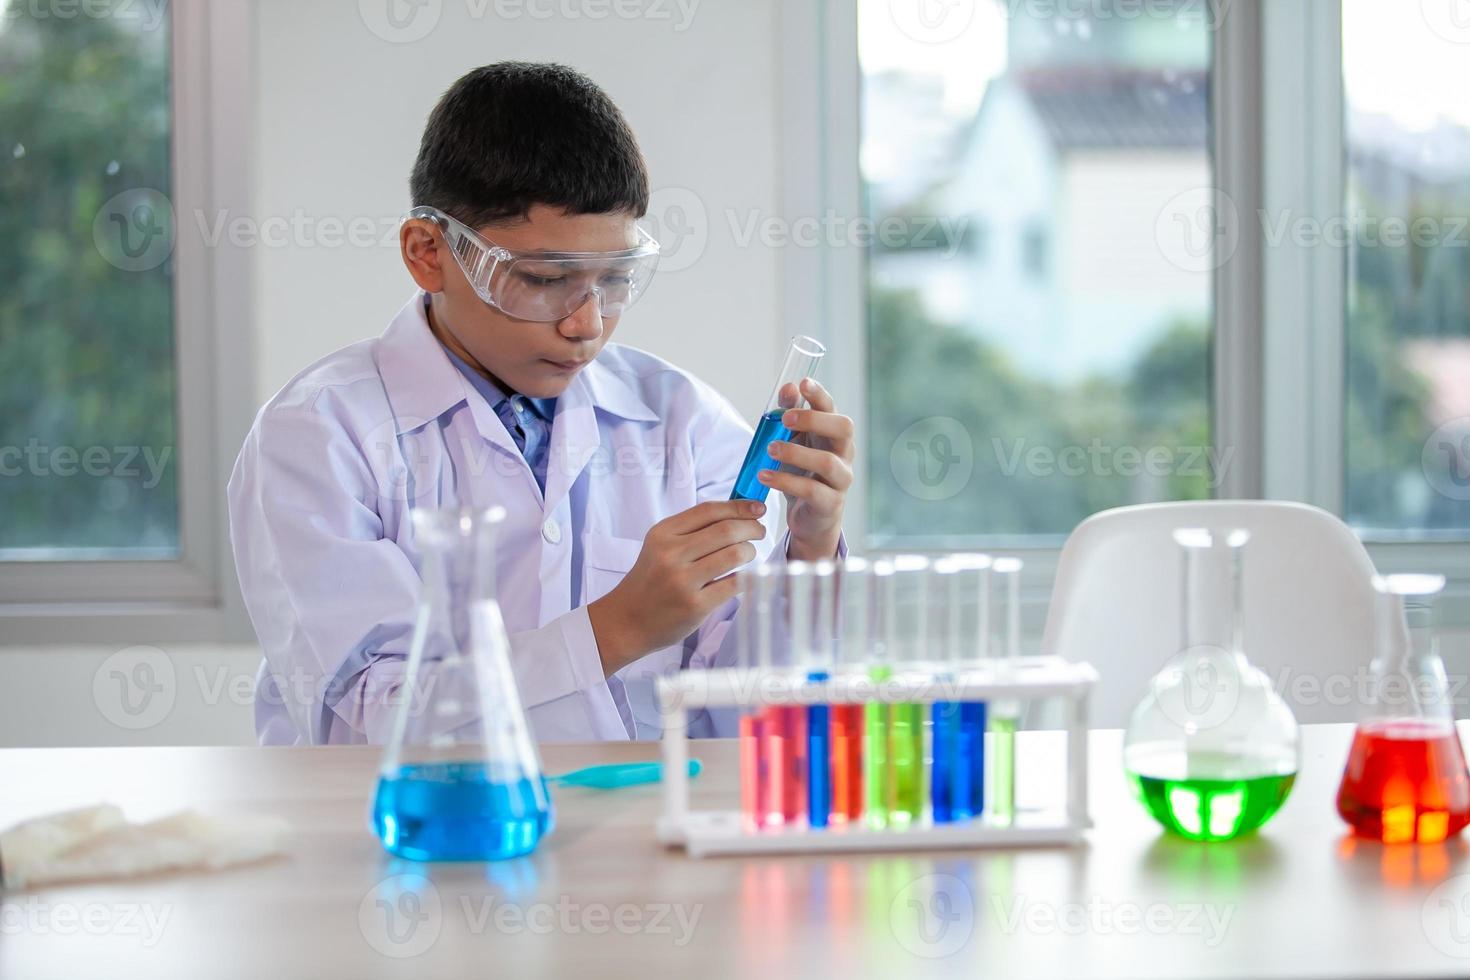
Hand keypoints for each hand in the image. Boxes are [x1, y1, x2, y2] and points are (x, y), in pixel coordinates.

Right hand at [587, 500, 767, 675]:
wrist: (627, 621)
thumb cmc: (651, 581)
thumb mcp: (660, 546)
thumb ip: (692, 530)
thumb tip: (737, 513)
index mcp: (663, 533)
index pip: (709, 510)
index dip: (739, 506)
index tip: (757, 507)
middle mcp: (671, 554)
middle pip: (726, 530)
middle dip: (752, 528)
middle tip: (760, 531)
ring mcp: (683, 581)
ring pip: (735, 555)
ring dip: (750, 551)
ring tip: (750, 554)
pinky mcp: (695, 605)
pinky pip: (734, 584)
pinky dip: (746, 577)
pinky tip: (744, 576)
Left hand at [760, 378, 852, 560]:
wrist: (810, 518)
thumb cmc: (802, 474)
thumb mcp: (793, 442)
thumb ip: (789, 416)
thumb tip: (788, 387)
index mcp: (833, 435)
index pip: (833, 409)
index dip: (820, 395)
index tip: (803, 383)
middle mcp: (844, 454)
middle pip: (844, 429)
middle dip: (815, 419)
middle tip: (786, 419)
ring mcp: (840, 480)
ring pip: (828, 462)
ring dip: (797, 453)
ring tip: (770, 449)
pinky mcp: (830, 503)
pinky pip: (812, 491)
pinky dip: (785, 481)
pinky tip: (765, 476)